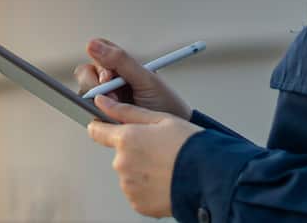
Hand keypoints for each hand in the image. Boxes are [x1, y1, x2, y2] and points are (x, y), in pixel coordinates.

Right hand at [73, 38, 192, 119]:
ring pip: (85, 91)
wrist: (171, 134)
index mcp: (122, 65)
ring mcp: (106, 98)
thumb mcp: (145, 79)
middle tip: (114, 94)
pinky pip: (89, 111)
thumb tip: (93, 44)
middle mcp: (111, 79)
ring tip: (118, 107)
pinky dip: (97, 113)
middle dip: (95, 82)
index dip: (98, 59)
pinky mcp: (103, 116)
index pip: (98, 50)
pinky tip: (111, 116)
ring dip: (97, 99)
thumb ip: (121, 60)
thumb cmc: (164, 103)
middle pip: (86, 71)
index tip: (108, 74)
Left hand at [87, 96, 202, 218]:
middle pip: (120, 154)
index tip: (103, 126)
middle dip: (135, 151)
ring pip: (130, 174)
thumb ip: (127, 111)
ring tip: (166, 167)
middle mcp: (122, 163)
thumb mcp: (161, 119)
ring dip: (142, 170)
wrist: (208, 177)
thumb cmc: (188, 145)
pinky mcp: (138, 204)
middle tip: (159, 150)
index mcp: (126, 139)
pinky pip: (138, 192)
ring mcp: (129, 186)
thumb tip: (102, 102)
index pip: (97, 131)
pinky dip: (148, 188)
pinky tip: (166, 181)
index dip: (100, 127)